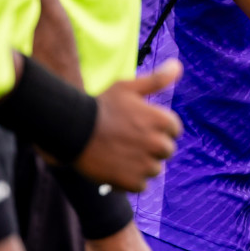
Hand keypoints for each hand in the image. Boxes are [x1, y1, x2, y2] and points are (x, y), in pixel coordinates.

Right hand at [76, 60, 182, 192]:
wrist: (71, 129)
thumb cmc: (100, 106)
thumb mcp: (128, 87)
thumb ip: (157, 79)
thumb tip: (178, 65)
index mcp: (161, 120)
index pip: (174, 130)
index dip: (159, 128)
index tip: (141, 127)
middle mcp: (157, 143)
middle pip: (166, 151)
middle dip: (152, 147)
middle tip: (130, 141)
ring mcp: (144, 164)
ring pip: (155, 169)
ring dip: (142, 165)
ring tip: (122, 154)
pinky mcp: (130, 181)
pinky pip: (141, 185)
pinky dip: (131, 180)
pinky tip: (116, 168)